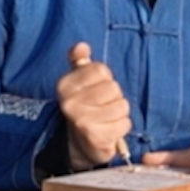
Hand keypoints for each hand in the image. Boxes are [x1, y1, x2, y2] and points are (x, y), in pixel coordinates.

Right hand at [53, 42, 132, 170]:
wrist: (79, 145)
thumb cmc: (84, 107)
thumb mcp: (78, 81)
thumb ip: (79, 61)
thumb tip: (81, 46)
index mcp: (64, 85)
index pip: (101, 70)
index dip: (105, 79)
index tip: (96, 89)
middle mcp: (69, 103)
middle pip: (113, 88)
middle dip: (114, 97)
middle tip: (102, 107)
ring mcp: (81, 121)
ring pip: (122, 106)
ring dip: (119, 113)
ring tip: (107, 118)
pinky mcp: (95, 137)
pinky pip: (125, 123)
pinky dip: (121, 127)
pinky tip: (110, 130)